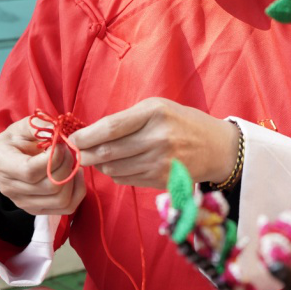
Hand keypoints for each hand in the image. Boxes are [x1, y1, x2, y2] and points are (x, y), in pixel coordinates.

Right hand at [0, 117, 85, 215]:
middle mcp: (9, 188)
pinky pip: (66, 208)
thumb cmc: (16, 139)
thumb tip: (59, 129)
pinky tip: (75, 175)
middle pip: (50, 186)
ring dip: (73, 178)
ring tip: (71, 162)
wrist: (7, 157)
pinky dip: (77, 191)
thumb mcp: (24, 126)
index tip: (60, 144)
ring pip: (61, 200)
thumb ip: (41, 125)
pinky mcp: (35, 210)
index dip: (53, 159)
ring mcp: (22, 203)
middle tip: (68, 150)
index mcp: (1, 163)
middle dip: (67, 165)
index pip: (31, 171)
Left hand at [73, 98, 237, 188]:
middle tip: (78, 152)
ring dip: (100, 165)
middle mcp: (157, 139)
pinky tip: (121, 165)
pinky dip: (116, 173)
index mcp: (154, 113)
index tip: (73, 139)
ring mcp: (160, 163)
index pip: (111, 128)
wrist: (217, 148)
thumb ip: (126, 119)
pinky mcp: (161, 181)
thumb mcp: (157, 108)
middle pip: (108, 152)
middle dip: (86, 154)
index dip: (87, 136)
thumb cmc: (182, 122)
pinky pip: (126, 180)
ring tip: (99, 157)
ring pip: (114, 169)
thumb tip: (91, 134)